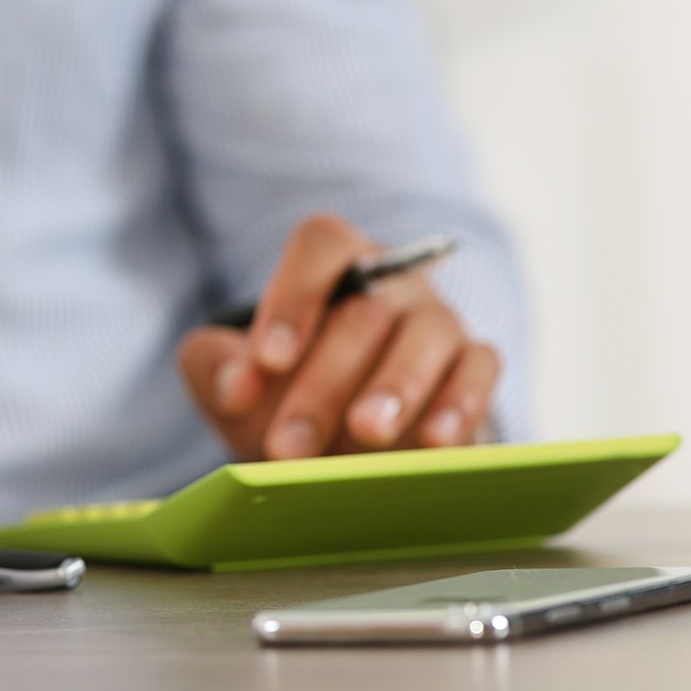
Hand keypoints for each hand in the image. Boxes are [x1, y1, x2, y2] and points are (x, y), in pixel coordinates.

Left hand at [176, 214, 499, 459]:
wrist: (340, 437)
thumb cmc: (282, 391)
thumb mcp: (232, 377)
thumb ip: (213, 368)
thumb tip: (234, 384)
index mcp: (330, 263)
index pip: (320, 246)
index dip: (293, 298)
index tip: (267, 360)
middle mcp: (389, 282)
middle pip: (363, 313)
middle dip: (322, 385)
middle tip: (287, 445)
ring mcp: (437, 319)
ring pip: (424, 339)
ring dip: (395, 389)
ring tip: (366, 432)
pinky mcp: (473, 364)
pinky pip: (478, 370)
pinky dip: (459, 404)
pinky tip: (434, 443)